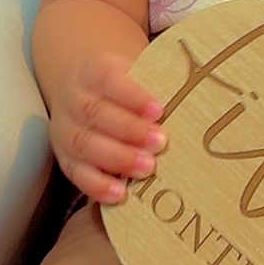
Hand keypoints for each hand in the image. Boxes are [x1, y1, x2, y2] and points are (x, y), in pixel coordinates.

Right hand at [48, 51, 166, 204]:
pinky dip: (96, 185)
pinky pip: (76, 173)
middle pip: (96, 113)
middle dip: (130, 130)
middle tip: (160, 142)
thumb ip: (158, 82)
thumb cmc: (123, 84)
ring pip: (85, 144)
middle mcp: (75, 99)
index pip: (110, 80)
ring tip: (147, 168)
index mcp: (95, 71)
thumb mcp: (136, 71)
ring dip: (117, 158)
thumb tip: (199, 98)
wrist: (82, 89)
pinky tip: (119, 193)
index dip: (134, 97)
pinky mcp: (65, 158)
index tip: (160, 110)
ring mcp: (66, 129)